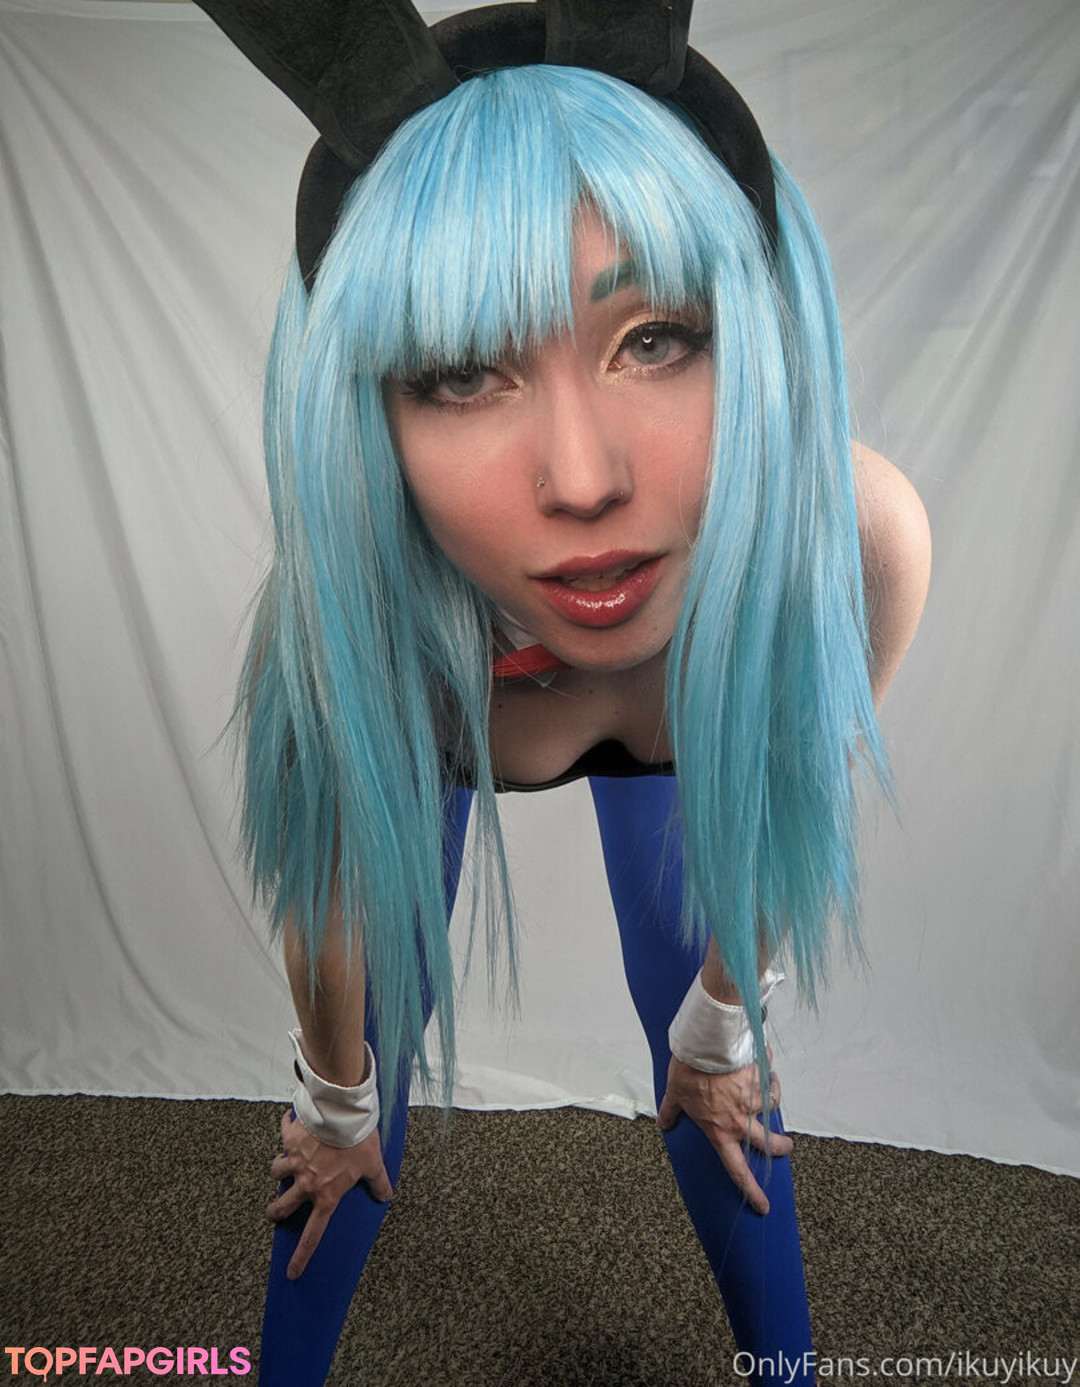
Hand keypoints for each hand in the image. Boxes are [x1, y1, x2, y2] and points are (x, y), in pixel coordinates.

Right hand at [267, 1108, 393, 1278]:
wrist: (343, 1114)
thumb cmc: (359, 1142)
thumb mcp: (373, 1165)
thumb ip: (379, 1183)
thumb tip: (386, 1196)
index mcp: (326, 1195)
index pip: (313, 1234)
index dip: (301, 1256)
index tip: (292, 1272)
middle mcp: (306, 1182)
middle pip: (281, 1208)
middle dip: (274, 1213)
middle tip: (274, 1212)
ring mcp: (295, 1161)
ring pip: (276, 1172)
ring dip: (280, 1169)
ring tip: (285, 1163)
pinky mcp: (290, 1138)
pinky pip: (284, 1133)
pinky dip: (287, 1126)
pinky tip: (292, 1120)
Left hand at [656, 1051, 790, 1214]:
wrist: (707, 1044)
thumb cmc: (690, 1070)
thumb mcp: (676, 1093)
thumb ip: (671, 1111)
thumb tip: (663, 1122)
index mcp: (720, 1131)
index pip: (737, 1170)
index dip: (752, 1191)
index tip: (763, 1205)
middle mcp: (741, 1120)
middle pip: (771, 1145)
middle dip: (782, 1148)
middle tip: (785, 1146)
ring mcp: (755, 1100)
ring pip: (773, 1107)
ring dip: (773, 1099)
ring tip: (769, 1089)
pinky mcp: (763, 1079)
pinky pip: (771, 1079)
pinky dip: (769, 1074)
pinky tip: (764, 1067)